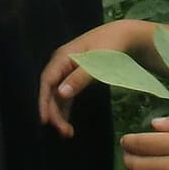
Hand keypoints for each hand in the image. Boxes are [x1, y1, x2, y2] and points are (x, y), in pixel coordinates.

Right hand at [38, 20, 152, 134]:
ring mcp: (67, 69)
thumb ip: (79, 78)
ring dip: (59, 112)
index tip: (45, 120)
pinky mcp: (75, 75)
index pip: (47, 81)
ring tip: (66, 133)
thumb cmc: (111, 46)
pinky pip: (66, 94)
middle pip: (51, 90)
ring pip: (57, 94)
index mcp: (62, 57)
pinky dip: (66, 107)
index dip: (44, 101)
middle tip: (63, 132)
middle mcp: (61, 63)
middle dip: (54, 111)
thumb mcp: (97, 62)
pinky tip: (67, 122)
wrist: (125, 36)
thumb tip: (60, 94)